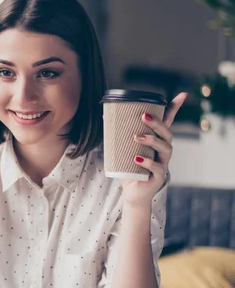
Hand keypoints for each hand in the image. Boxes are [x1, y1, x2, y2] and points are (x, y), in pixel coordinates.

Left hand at [121, 92, 187, 206]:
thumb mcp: (122, 149)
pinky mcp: (159, 177)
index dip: (175, 108)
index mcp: (156, 141)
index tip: (182, 94)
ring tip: (136, 137)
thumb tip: (105, 114)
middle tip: (143, 116)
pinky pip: (158, 168)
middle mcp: (163, 150)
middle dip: (157, 123)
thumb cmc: (129, 168)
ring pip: (165, 148)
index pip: (168, 122)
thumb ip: (117, 134)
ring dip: (152, 140)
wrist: (132, 193)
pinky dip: (147, 162)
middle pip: (167, 133)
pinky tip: (137, 159)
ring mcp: (163, 163)